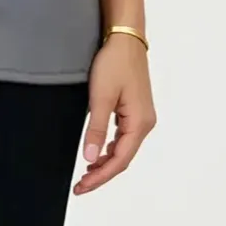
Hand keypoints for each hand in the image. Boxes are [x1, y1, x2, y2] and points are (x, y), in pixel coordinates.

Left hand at [73, 33, 155, 193]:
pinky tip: (98, 152)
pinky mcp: (135, 110)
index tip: (82, 187)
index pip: (120, 160)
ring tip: (86, 173)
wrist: (125, 39)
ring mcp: (141, 117)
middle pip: (123, 158)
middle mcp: (145, 123)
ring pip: (123, 149)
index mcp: (140, 123)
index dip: (100, 177)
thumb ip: (95, 129)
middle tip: (80, 185)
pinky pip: (124, 138)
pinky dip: (110, 149)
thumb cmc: (115, 64)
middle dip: (102, 174)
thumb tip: (90, 158)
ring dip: (106, 163)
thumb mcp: (100, 97)